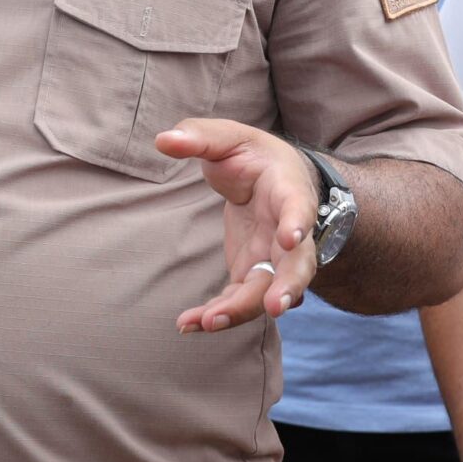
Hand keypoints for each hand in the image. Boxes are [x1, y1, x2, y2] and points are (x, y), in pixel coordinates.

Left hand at [155, 119, 320, 333]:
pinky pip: (239, 300)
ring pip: (267, 291)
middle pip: (297, 265)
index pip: (299, 207)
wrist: (271, 180)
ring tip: (207, 323)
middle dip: (287, 287)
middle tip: (274, 308)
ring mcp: (273, 259)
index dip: (298, 223)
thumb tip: (163, 140)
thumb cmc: (252, 157)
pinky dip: (217, 314)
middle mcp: (289, 232)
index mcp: (288, 191)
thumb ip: (199, 136)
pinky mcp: (252, 274)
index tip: (291, 238)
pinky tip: (188, 324)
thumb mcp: (229, 137)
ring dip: (242, 310)